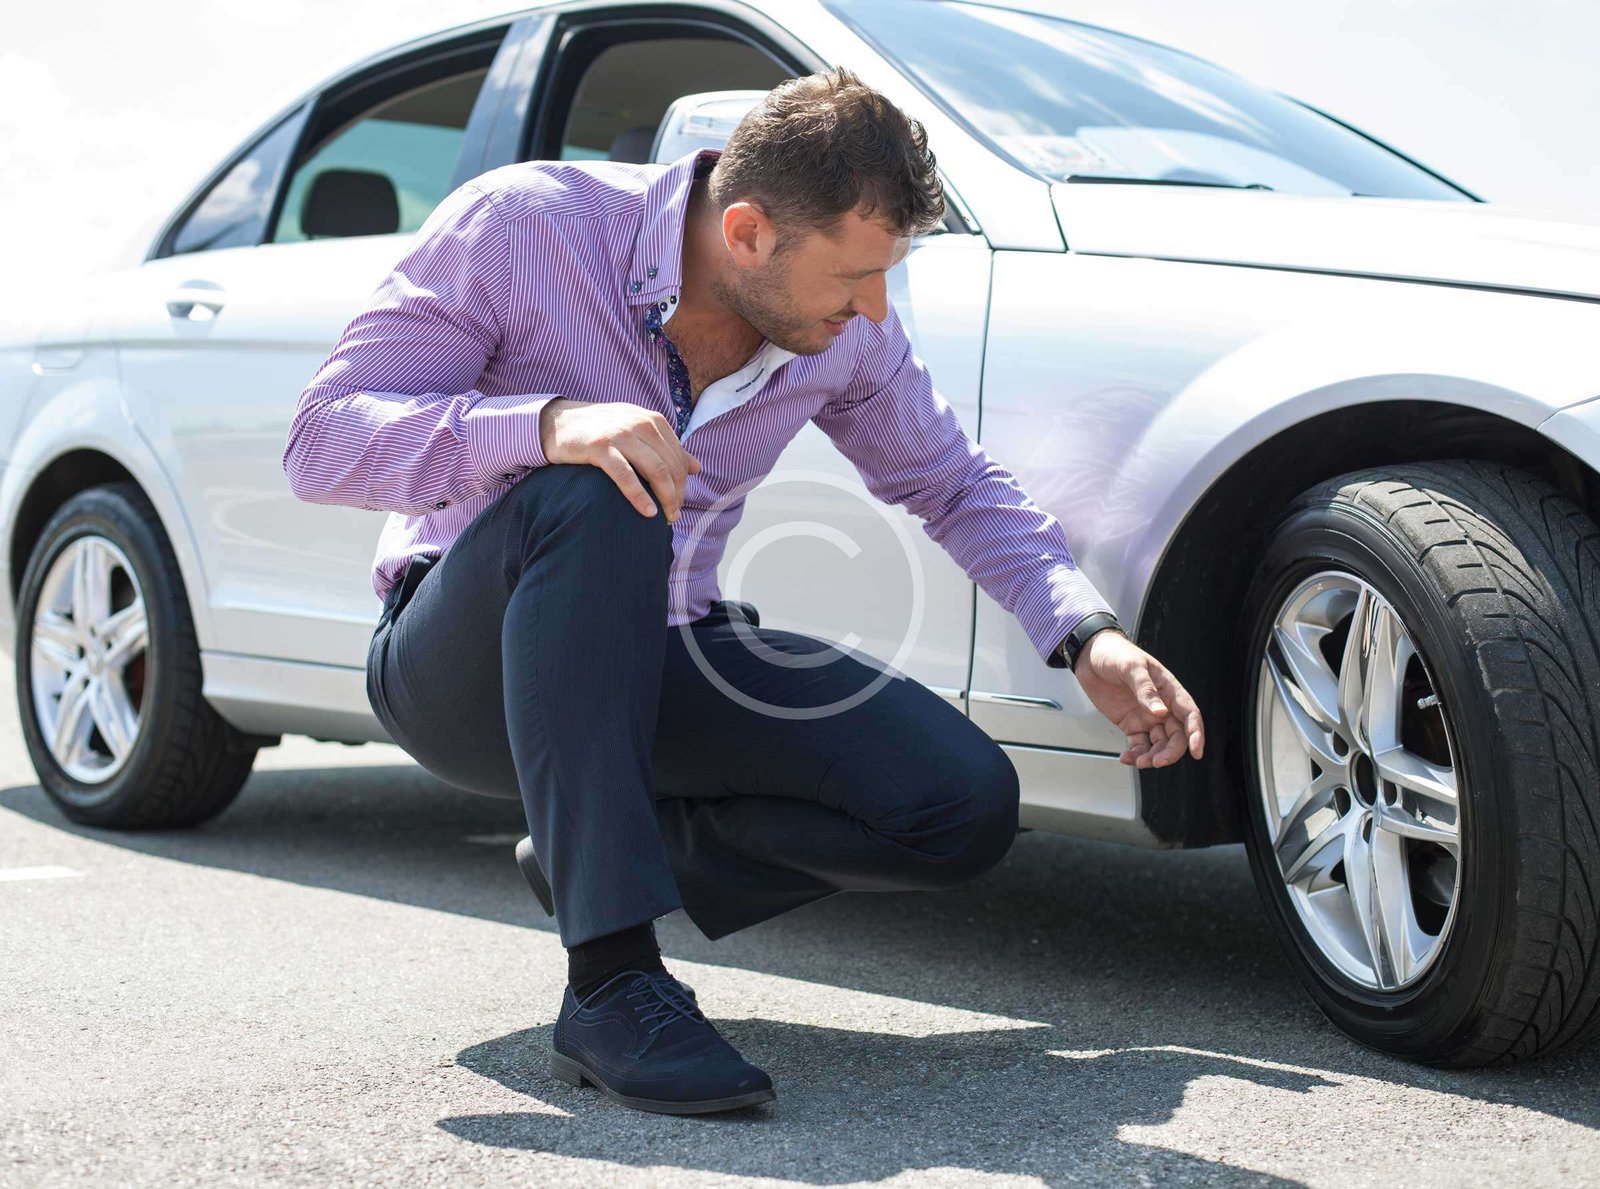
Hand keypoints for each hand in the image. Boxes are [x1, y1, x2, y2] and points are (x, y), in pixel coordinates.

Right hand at [539, 399, 700, 521]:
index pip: (678, 455)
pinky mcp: (599, 447)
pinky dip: (639, 496)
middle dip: (677, 494)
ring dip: (665, 498)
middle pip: (670, 465)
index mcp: (651, 420)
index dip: (683, 483)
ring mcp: (619, 434)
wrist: (556, 422)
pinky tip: (647, 512)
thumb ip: (666, 447)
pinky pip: (625, 475)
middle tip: (674, 515)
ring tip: (666, 518)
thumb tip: (697, 467)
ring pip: (655, 470)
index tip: (679, 502)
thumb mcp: (635, 431)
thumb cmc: (599, 431)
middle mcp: (639, 423)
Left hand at [1071, 629, 1204, 767]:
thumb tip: (1160, 712)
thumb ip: (1145, 689)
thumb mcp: (1131, 667)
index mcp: (1169, 689)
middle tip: (1157, 762)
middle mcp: (1162, 706)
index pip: (1190, 715)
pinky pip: (1139, 745)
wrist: (1090, 656)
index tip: (1196, 752)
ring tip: (1139, 762)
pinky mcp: (1131, 724)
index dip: (1196, 734)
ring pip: (1159, 744)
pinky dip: (1135, 755)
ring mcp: (1146, 717)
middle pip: (1176, 736)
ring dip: (1152, 757)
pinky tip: (1127, 757)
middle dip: (1170, 752)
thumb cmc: (1115, 654)